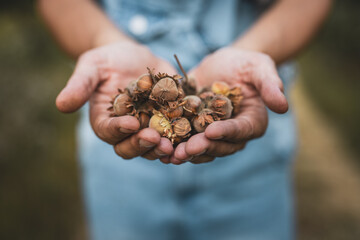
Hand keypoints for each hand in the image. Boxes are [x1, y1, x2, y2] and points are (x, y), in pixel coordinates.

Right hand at [56, 42, 174, 162]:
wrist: (134, 56)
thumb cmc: (108, 60)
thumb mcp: (92, 66)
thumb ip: (80, 85)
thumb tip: (61, 105)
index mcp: (105, 121)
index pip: (108, 131)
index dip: (118, 130)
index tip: (131, 123)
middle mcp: (126, 131)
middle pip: (131, 146)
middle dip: (143, 145)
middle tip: (156, 139)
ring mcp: (148, 129)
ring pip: (154, 147)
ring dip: (163, 148)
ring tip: (174, 144)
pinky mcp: (167, 123)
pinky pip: (174, 135)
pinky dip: (181, 139)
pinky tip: (192, 137)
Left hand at [168, 47, 287, 163]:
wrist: (222, 64)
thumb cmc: (245, 63)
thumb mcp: (259, 67)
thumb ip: (270, 84)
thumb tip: (283, 106)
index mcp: (252, 122)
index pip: (242, 131)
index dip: (227, 132)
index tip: (212, 131)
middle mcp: (233, 133)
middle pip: (220, 145)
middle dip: (203, 148)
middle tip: (186, 150)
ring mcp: (212, 134)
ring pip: (201, 148)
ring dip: (186, 153)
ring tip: (170, 155)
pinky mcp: (194, 129)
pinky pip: (184, 140)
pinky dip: (173, 145)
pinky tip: (159, 146)